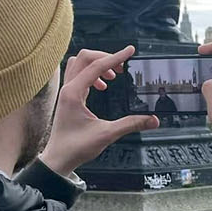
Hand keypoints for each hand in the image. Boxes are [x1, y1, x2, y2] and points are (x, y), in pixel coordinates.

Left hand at [38, 45, 158, 175]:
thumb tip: (153, 119)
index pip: (96, 66)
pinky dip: (92, 74)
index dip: (115, 57)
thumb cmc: (76, 147)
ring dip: (97, 64)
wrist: (58, 159)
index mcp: (73, 93)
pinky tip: (103, 87)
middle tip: (123, 68)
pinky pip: (78, 74)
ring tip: (113, 77)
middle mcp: (68, 88)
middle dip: (106, 58)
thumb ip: (131, 124)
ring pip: (79, 64)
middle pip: (84, 57)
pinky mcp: (68, 97)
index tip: (130, 51)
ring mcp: (66, 91)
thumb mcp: (107, 134)